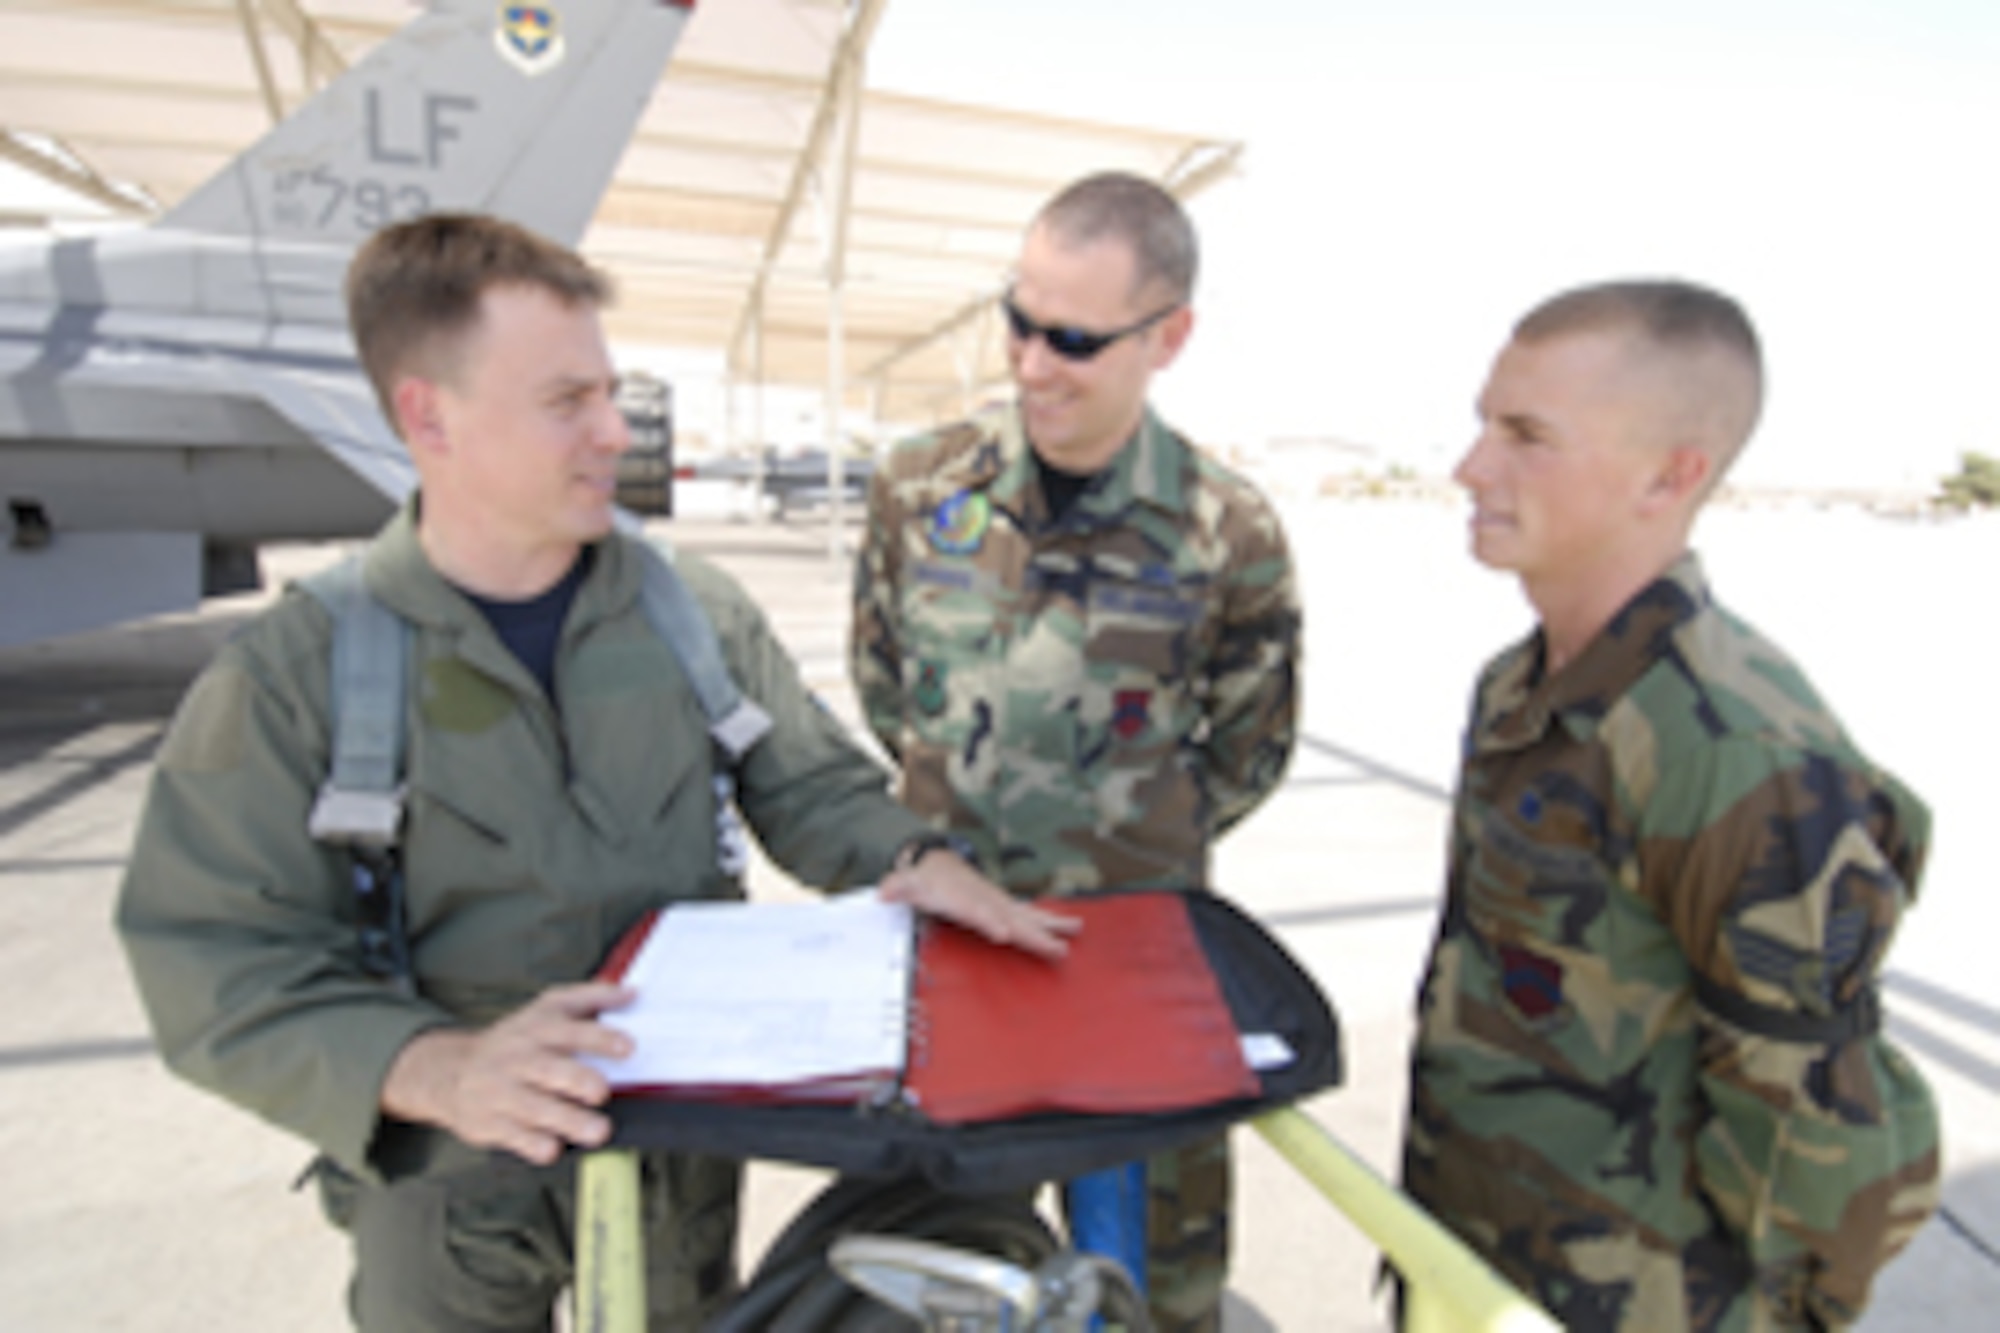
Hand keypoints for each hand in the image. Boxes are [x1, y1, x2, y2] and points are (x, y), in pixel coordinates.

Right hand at [381, 981, 635, 1165]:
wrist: (452, 1070)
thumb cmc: (516, 1041)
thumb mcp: (548, 1009)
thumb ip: (591, 998)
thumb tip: (632, 993)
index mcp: (538, 1029)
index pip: (570, 1030)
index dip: (599, 1038)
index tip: (627, 1047)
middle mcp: (520, 1059)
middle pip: (550, 1069)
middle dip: (578, 1081)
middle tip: (602, 1092)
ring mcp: (503, 1092)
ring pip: (535, 1107)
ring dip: (568, 1120)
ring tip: (598, 1131)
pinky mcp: (491, 1122)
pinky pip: (513, 1136)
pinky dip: (533, 1144)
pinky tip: (553, 1149)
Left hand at [879, 853, 1080, 959]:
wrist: (939, 862)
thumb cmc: (925, 878)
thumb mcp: (907, 882)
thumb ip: (897, 887)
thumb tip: (884, 891)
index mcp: (962, 897)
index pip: (978, 911)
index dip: (990, 922)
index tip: (1004, 934)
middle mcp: (986, 899)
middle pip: (1012, 918)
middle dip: (1034, 932)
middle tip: (1057, 947)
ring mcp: (998, 903)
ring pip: (1027, 916)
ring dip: (1051, 926)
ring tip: (1074, 932)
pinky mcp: (1005, 907)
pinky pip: (1030, 915)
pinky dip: (1049, 921)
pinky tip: (1068, 930)